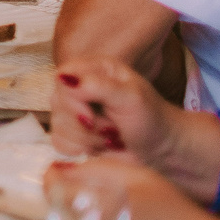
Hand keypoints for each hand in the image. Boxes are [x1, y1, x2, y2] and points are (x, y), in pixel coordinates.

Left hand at [45, 157, 219, 219]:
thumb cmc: (173, 212)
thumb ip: (95, 169)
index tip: (58, 173)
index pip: (52, 188)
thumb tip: (62, 169)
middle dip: (66, 203)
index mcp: (94, 206)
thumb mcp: (138, 176)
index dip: (53, 177)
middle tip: (88, 200)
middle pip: (56, 213)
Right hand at [51, 56, 178, 163]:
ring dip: (87, 139)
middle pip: (56, 102)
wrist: (163, 150)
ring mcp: (75, 111)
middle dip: (84, 124)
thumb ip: (98, 86)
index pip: (61, 76)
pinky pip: (59, 143)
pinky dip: (81, 150)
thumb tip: (64, 78)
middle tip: (112, 129)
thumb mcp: (131, 98)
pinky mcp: (73, 134)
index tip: (90, 118)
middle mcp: (81, 87)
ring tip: (111, 138)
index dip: (70, 99)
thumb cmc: (153, 120)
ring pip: (58, 126)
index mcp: (95, 69)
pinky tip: (100, 147)